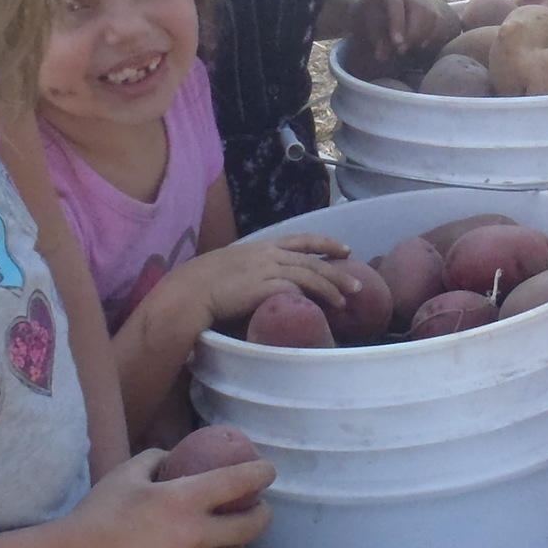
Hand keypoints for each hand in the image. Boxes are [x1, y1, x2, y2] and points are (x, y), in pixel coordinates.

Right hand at [53, 448, 271, 547]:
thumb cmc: (98, 513)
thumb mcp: (127, 473)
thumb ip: (158, 459)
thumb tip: (176, 458)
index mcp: (184, 501)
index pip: (240, 483)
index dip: (261, 473)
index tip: (268, 470)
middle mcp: (196, 536)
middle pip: (252, 527)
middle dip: (263, 513)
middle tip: (259, 505)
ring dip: (239, 539)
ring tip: (231, 528)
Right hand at [154, 235, 357, 327]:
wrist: (190, 291)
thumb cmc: (203, 283)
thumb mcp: (232, 266)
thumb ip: (251, 269)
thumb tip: (260, 280)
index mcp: (261, 246)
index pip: (301, 239)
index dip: (325, 243)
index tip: (345, 248)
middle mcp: (268, 255)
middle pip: (312, 260)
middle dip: (338, 271)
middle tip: (358, 284)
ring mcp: (267, 270)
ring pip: (310, 275)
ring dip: (332, 288)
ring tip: (347, 301)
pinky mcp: (265, 287)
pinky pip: (296, 289)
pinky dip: (313, 297)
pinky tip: (324, 308)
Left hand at [347, 0, 440, 70]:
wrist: (375, 12)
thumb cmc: (369, 20)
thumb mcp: (368, 28)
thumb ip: (377, 40)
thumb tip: (382, 56)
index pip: (396, 3)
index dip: (398, 24)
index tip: (397, 44)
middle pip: (419, 7)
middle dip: (413, 32)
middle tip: (402, 50)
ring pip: (431, 14)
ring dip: (423, 35)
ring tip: (410, 48)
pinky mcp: (431, 6)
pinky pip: (439, 21)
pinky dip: (433, 35)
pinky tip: (422, 45)